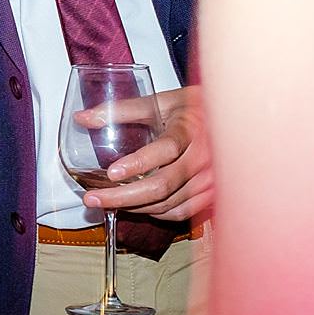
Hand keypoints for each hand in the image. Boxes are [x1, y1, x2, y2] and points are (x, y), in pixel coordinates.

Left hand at [81, 82, 212, 221]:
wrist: (230, 120)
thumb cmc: (193, 109)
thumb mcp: (160, 102)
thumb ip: (121, 110)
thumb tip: (82, 118)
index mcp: (190, 130)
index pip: (166, 149)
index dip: (138, 163)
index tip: (111, 173)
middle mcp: (203, 158)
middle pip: (161, 186)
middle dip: (122, 197)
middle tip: (92, 198)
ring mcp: (209, 180)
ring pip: (167, 203)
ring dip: (133, 207)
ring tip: (105, 202)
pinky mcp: (210, 194)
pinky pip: (180, 212)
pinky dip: (155, 212)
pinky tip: (136, 206)